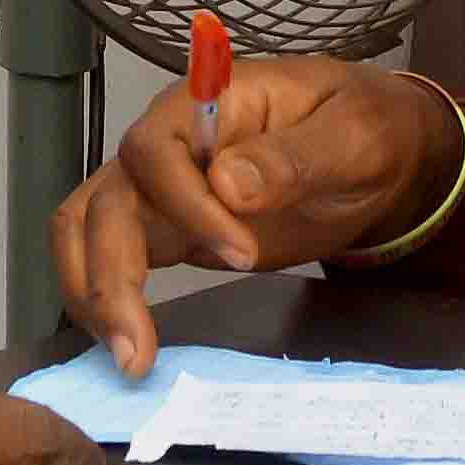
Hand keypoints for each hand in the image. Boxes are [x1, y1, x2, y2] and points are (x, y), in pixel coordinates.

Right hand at [50, 57, 455, 375]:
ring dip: (90, 292)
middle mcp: (166, 146)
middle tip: (138, 352)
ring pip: (87, 230)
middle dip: (110, 277)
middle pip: (105, 202)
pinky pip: (111, 257)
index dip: (185, 206)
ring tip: (125, 358)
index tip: (243, 256)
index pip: (155, 151)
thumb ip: (293, 157)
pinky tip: (128, 345)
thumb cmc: (367, 130)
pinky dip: (105, 299)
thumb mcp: (352, 137)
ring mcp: (159, 191)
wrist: (377, 153)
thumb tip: (226, 185)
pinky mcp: (167, 231)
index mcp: (205, 106)